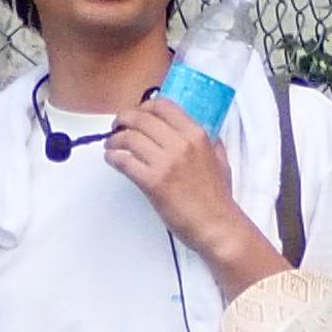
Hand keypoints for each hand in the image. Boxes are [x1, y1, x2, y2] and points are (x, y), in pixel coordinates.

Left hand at [101, 93, 247, 259]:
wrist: (216, 225)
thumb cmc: (218, 197)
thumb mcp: (220, 159)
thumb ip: (209, 141)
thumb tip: (199, 131)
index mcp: (196, 135)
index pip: (163, 105)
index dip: (144, 107)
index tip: (137, 114)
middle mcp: (180, 144)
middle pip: (141, 118)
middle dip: (123, 119)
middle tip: (117, 126)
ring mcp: (166, 163)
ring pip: (129, 138)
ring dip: (114, 139)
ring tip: (111, 145)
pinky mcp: (152, 182)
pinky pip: (124, 161)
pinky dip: (113, 157)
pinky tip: (112, 159)